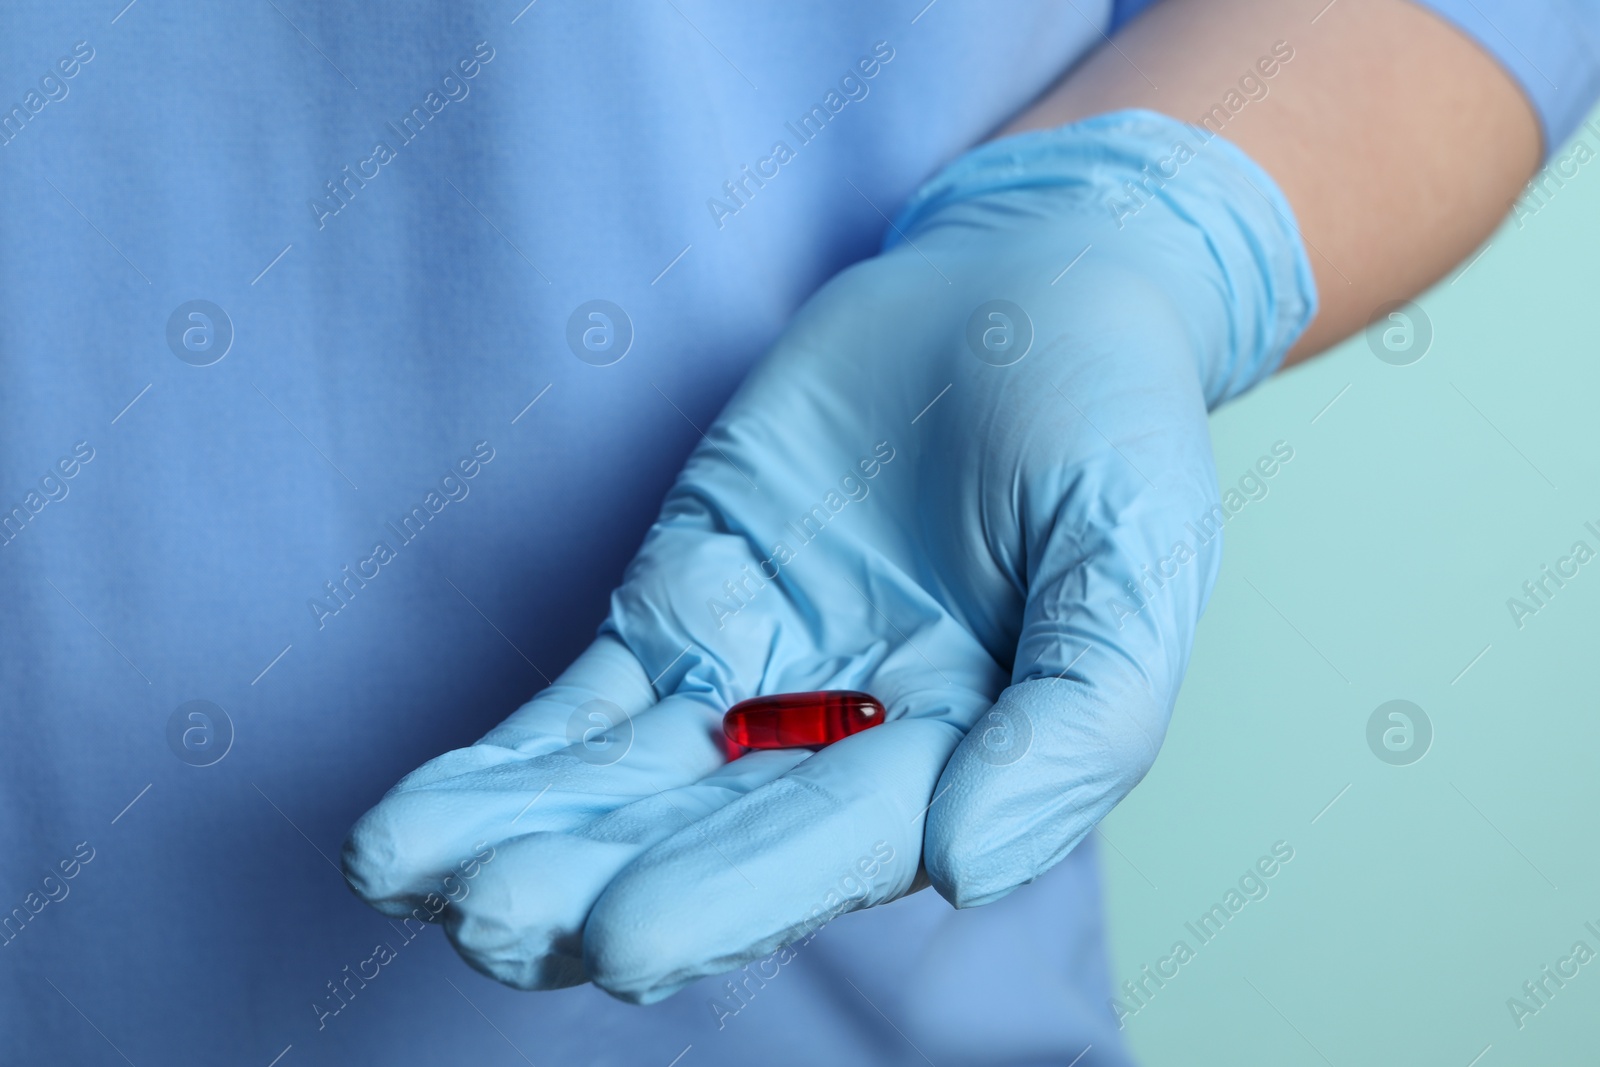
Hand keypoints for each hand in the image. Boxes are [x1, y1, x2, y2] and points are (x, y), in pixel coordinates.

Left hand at [341, 109, 1314, 1002]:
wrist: (1024, 291)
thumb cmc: (1105, 423)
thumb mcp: (1139, 553)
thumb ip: (1084, 716)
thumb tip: (966, 866)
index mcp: (964, 761)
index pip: (832, 850)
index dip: (729, 894)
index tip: (622, 936)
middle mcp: (846, 749)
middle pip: (703, 843)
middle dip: (593, 887)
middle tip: (490, 916)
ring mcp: (753, 683)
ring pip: (621, 792)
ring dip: (521, 841)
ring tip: (406, 872)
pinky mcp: (682, 613)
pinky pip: (583, 708)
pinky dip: (505, 763)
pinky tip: (414, 821)